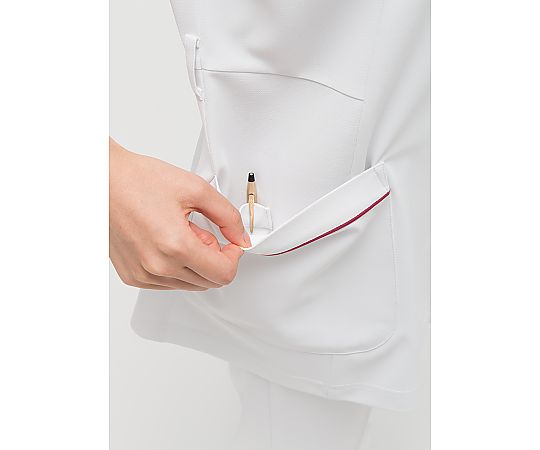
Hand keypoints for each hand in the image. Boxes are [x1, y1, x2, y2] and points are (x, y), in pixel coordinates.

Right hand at [109, 138, 250, 289]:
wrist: (102, 180)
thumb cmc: (139, 180)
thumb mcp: (195, 189)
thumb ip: (227, 216)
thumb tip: (240, 236)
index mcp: (175, 246)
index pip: (223, 274)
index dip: (233, 257)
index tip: (230, 242)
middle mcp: (157, 267)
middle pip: (209, 282)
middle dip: (214, 258)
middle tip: (203, 231)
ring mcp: (142, 275)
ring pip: (190, 284)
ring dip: (195, 263)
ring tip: (181, 232)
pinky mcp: (132, 276)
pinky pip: (169, 283)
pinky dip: (176, 267)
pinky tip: (167, 241)